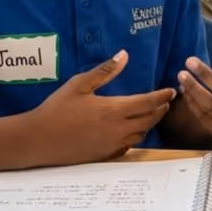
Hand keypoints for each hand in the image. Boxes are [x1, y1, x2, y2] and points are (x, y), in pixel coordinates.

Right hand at [22, 51, 175, 165]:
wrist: (39, 139)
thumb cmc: (57, 108)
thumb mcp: (79, 84)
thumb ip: (104, 71)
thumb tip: (124, 55)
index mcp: (114, 109)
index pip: (147, 102)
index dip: (162, 96)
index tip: (171, 90)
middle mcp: (118, 129)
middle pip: (149, 119)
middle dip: (160, 109)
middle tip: (166, 101)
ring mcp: (113, 144)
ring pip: (141, 134)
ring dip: (149, 123)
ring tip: (151, 114)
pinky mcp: (106, 155)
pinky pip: (129, 146)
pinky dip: (136, 136)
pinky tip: (132, 131)